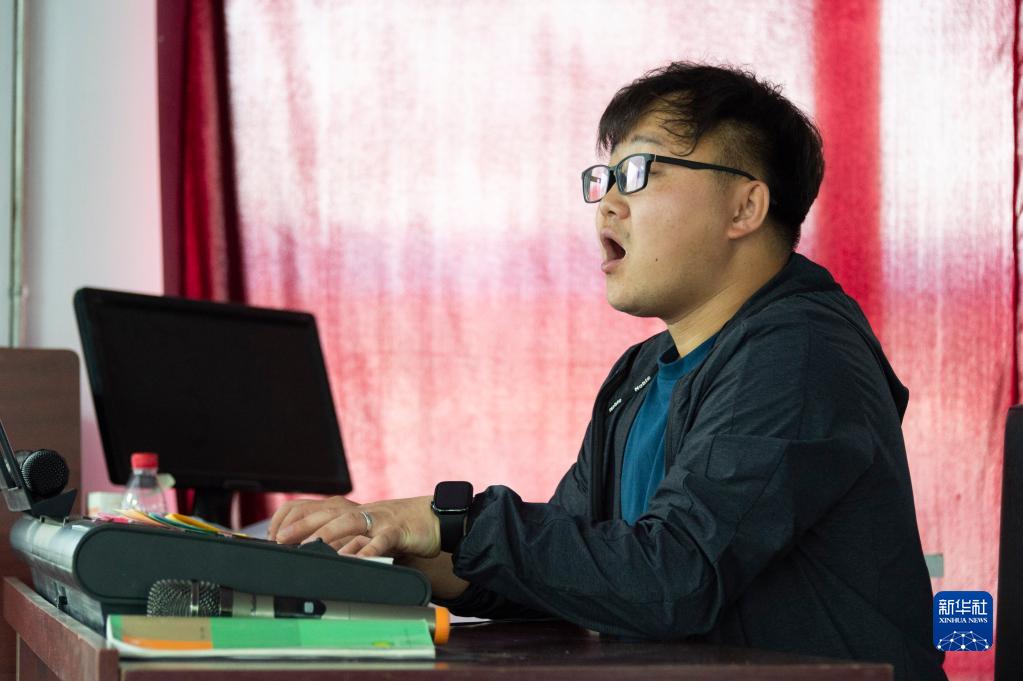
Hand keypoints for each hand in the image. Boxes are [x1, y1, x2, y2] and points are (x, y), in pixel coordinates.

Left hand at [269, 495, 441, 558]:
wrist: (435, 519)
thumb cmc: (397, 528)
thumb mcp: (364, 531)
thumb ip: (341, 538)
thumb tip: (310, 552)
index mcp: (350, 509)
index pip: (313, 506)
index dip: (291, 518)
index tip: (273, 535)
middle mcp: (361, 510)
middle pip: (326, 512)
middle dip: (301, 525)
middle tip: (279, 540)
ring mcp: (380, 519)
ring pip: (350, 522)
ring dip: (329, 533)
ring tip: (312, 547)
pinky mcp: (398, 530)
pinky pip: (381, 540)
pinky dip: (368, 549)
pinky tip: (358, 559)